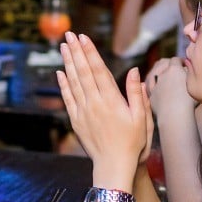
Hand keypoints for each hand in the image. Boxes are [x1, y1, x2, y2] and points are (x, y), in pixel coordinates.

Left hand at [56, 33, 152, 180]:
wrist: (113, 166)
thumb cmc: (133, 143)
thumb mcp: (141, 118)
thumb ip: (137, 94)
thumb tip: (135, 71)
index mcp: (111, 100)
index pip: (98, 70)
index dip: (90, 52)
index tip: (84, 37)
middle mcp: (94, 103)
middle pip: (82, 72)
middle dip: (76, 51)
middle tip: (69, 34)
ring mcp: (83, 112)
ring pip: (73, 82)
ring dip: (67, 63)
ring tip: (63, 47)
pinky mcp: (76, 121)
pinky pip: (67, 99)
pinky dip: (63, 85)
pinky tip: (60, 73)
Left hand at [145, 57, 195, 119]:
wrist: (175, 116)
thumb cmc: (190, 101)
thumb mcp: (195, 84)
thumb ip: (191, 74)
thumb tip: (189, 68)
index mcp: (174, 69)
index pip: (176, 60)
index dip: (180, 61)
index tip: (183, 63)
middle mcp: (163, 75)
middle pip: (162, 64)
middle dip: (167, 64)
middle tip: (173, 68)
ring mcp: (155, 85)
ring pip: (154, 74)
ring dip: (158, 73)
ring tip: (164, 77)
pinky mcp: (151, 95)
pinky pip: (151, 87)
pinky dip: (154, 85)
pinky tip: (158, 88)